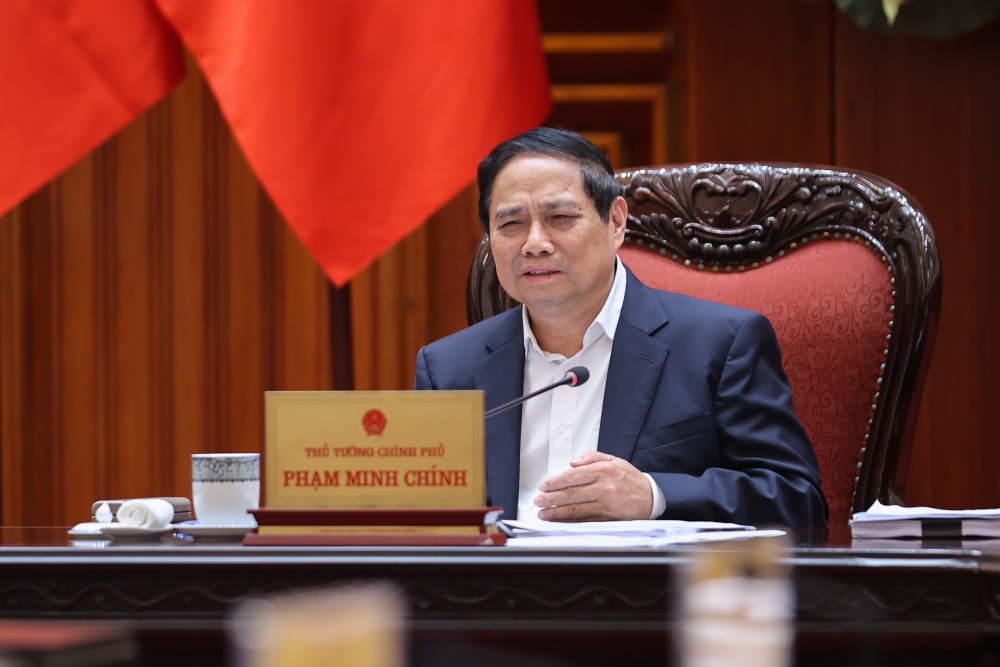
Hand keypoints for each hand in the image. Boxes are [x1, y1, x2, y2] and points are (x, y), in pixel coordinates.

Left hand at [534, 450, 652, 520]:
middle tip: (539, 501)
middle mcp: (604, 488)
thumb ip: (592, 458)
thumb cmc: (631, 478)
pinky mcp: (608, 518)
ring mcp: (606, 505)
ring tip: (544, 514)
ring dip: (557, 513)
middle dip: (552, 499)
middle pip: (572, 494)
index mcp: (604, 471)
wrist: (651, 497)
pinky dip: (571, 522)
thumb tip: (573, 463)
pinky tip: (560, 522)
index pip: (573, 476)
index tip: (544, 486)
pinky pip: (585, 521)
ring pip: (576, 509)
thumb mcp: (614, 460)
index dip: (556, 482)